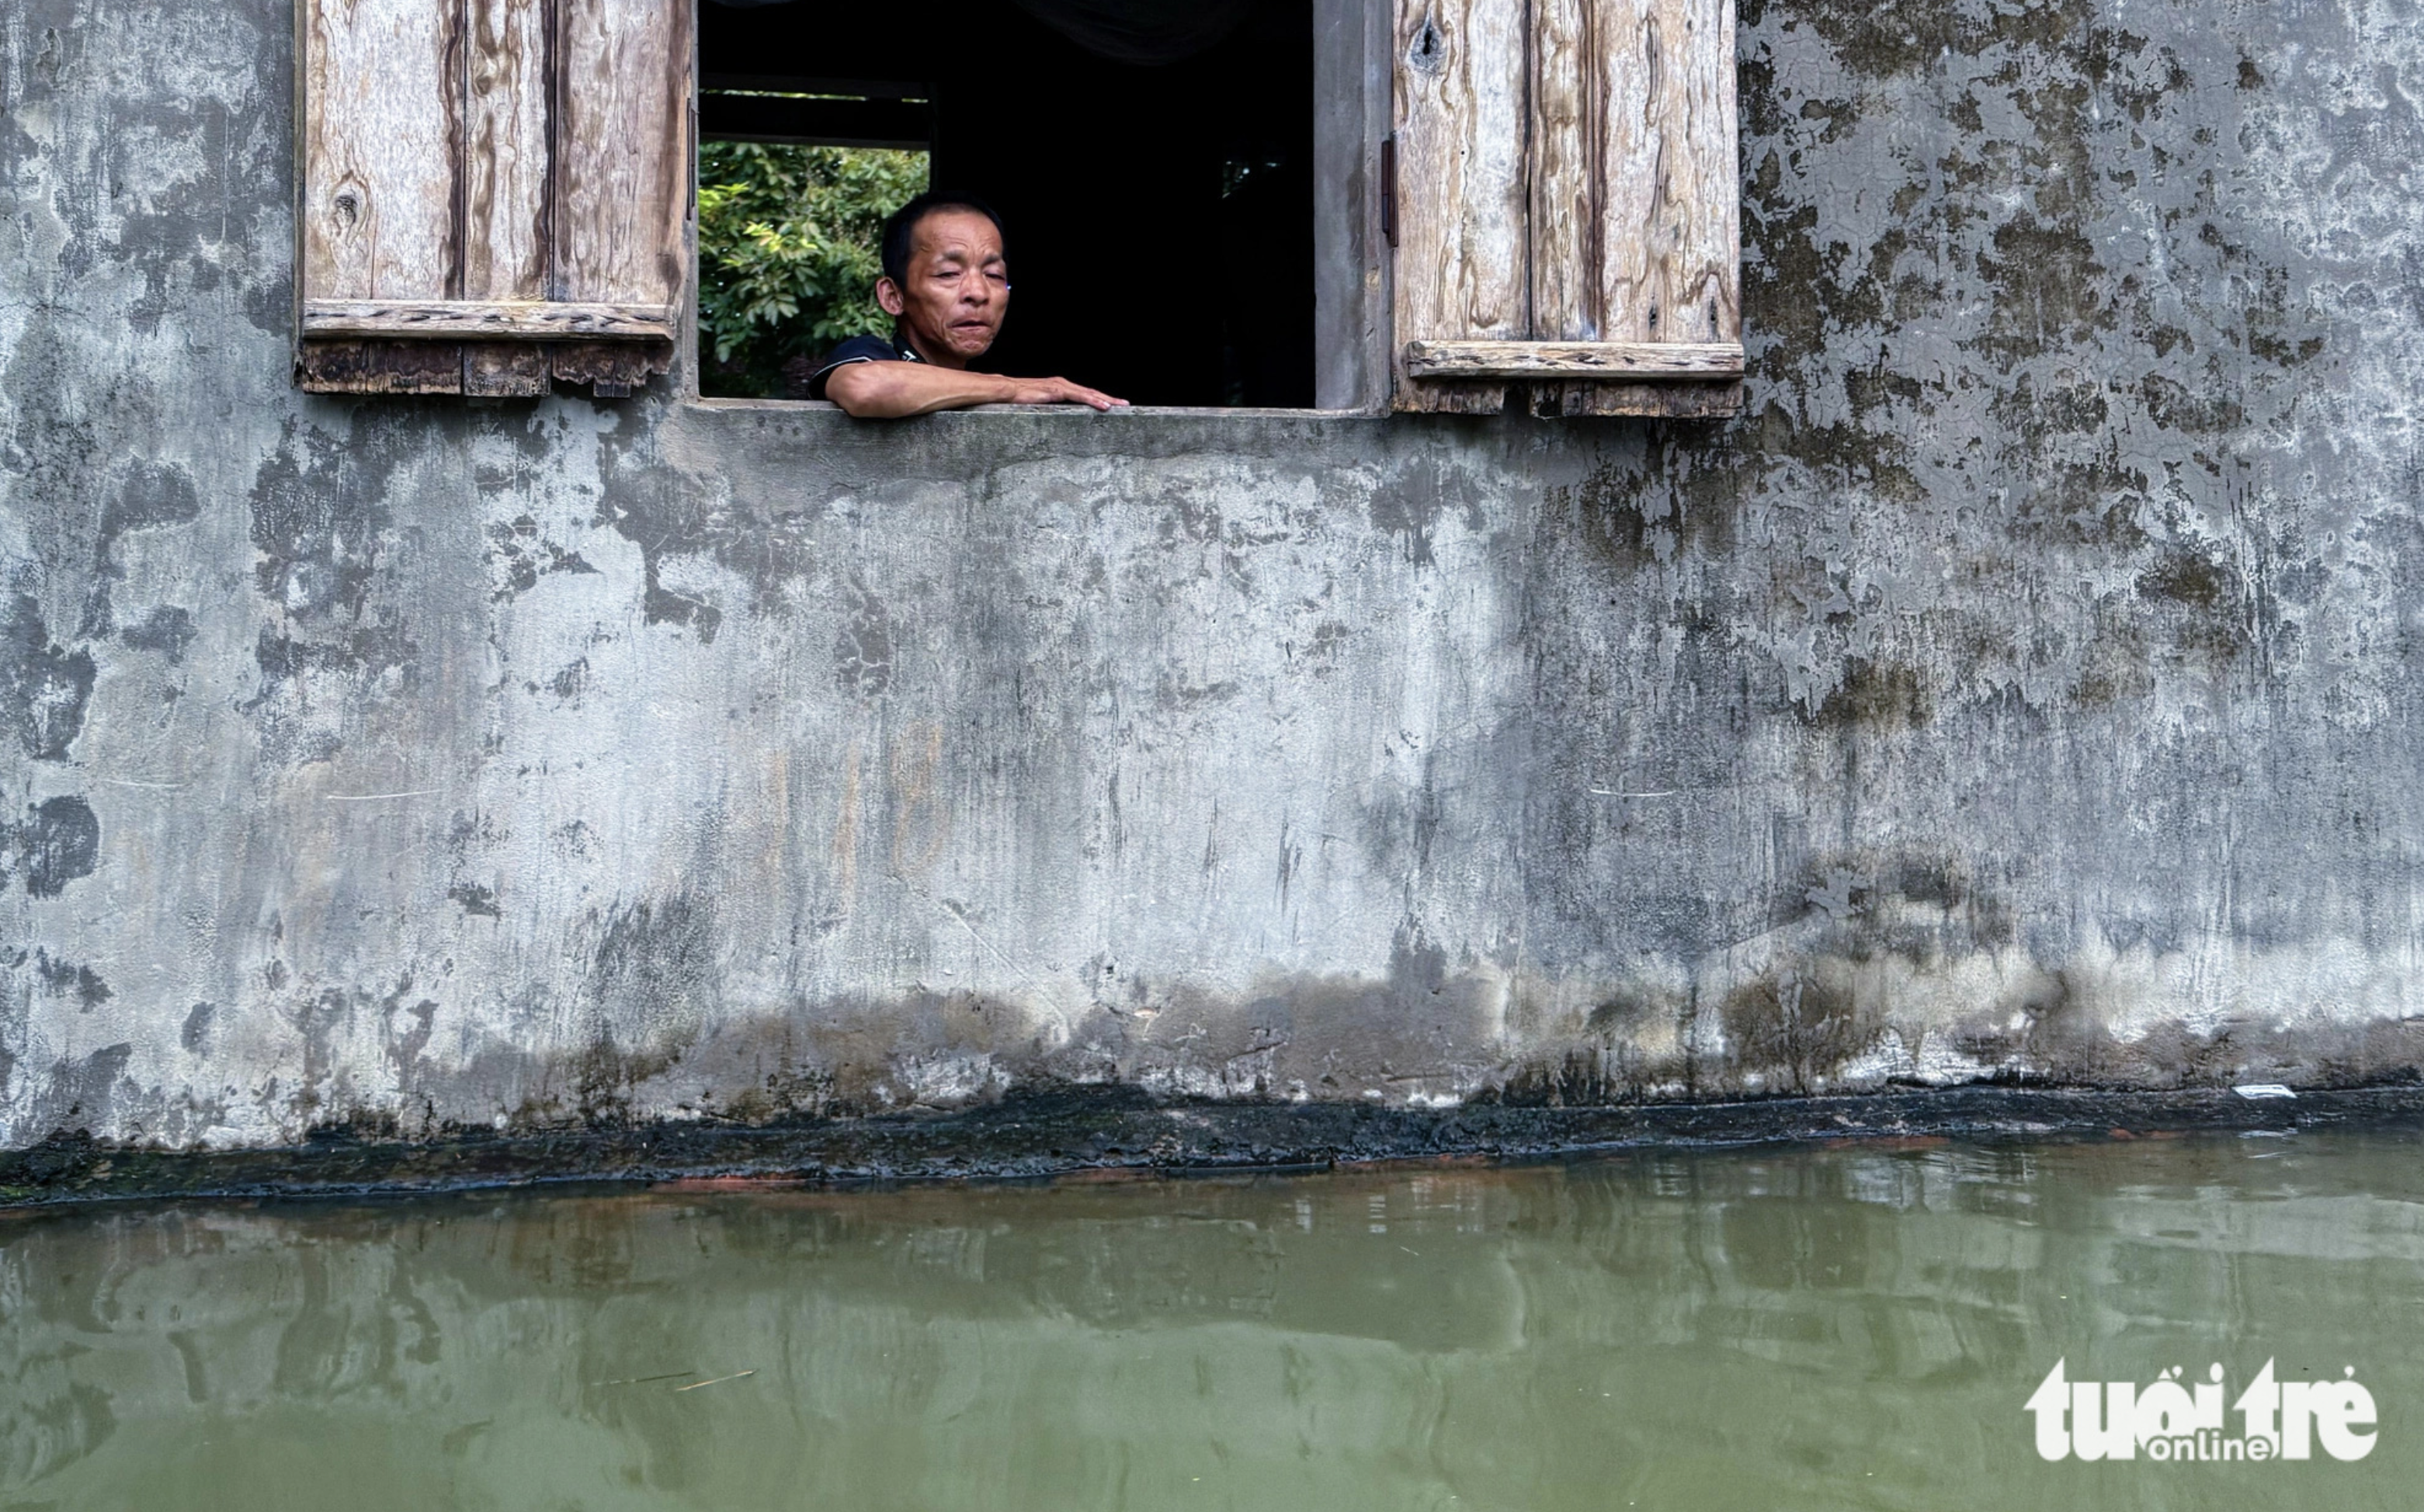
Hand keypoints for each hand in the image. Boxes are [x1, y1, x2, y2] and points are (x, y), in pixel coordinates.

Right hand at [998, 375, 1128, 410]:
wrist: (1006, 390)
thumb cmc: (1020, 398)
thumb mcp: (1040, 405)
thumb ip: (1050, 409)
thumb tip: (1057, 421)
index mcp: (1061, 388)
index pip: (1085, 394)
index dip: (1100, 399)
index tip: (1114, 406)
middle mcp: (1064, 384)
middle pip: (1092, 393)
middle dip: (1110, 399)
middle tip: (1126, 405)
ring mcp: (1062, 386)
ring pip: (1089, 393)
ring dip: (1106, 400)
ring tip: (1120, 406)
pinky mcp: (1058, 390)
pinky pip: (1079, 396)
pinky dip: (1093, 401)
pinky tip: (1104, 406)